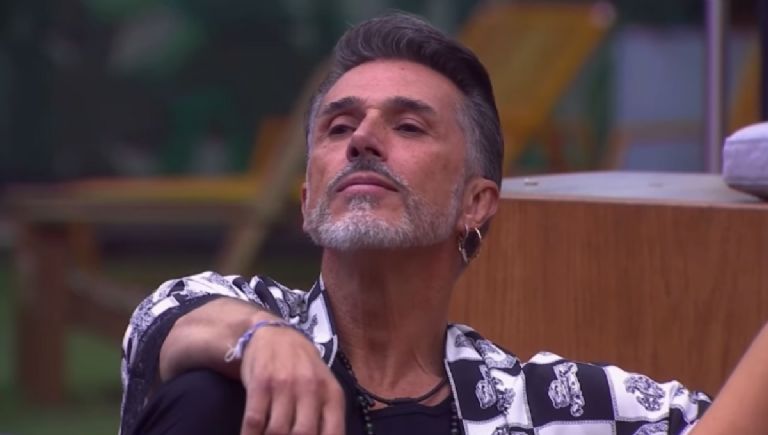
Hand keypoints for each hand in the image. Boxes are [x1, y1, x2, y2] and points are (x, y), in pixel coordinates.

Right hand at [238, 320, 344, 434]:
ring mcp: (284, 384)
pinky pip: (253, 422)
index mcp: (331, 393)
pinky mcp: (260, 383)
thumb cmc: (303, 368)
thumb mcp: (324, 388)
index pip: (332, 434)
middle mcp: (310, 388)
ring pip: (276, 432)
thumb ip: (327, 418)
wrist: (275, 335)